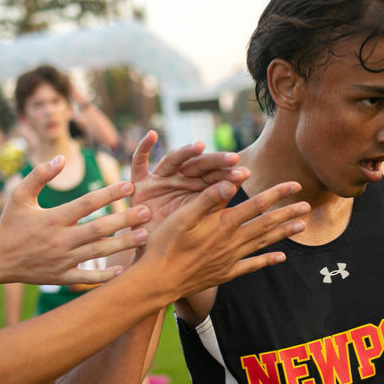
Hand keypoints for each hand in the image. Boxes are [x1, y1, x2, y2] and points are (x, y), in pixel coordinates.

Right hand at [0, 156, 152, 284]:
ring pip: (98, 252)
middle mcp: (60, 240)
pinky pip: (87, 277)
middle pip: (98, 229)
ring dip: (123, 244)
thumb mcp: (19, 195)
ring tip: (144, 235)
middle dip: (124, 220)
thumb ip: (39, 175)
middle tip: (146, 211)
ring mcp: (62, 260)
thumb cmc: (9, 224)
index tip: (128, 185)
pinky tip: (123, 269)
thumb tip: (61, 157)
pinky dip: (105, 276)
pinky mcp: (61, 277)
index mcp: (52, 218)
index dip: (109, 194)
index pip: (86, 203)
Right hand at [130, 132, 247, 230]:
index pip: (213, 176)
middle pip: (197, 165)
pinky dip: (144, 147)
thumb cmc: (175, 236)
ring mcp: (159, 178)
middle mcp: (179, 178)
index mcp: (194, 187)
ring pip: (174, 160)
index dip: (228, 173)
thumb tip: (243, 182)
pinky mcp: (138, 181)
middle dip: (214, 161)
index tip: (245, 173)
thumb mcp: (197, 218)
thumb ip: (217, 199)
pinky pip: (139, 160)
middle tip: (232, 158)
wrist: (147, 248)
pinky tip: (153, 135)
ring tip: (199, 146)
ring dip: (186, 152)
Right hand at [138, 178, 308, 300]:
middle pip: (266, 224)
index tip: (295, 185)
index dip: (277, 193)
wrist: (157, 281)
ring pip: (263, 243)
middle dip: (287, 212)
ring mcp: (230, 259)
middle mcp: (231, 242)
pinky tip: (281, 257)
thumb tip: (234, 179)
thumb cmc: (164, 244)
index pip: (257, 205)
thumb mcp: (183, 215)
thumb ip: (209, 197)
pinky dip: (267, 260)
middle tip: (307, 205)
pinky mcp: (224, 273)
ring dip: (283, 233)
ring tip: (302, 225)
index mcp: (223, 224)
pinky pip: (251, 266)